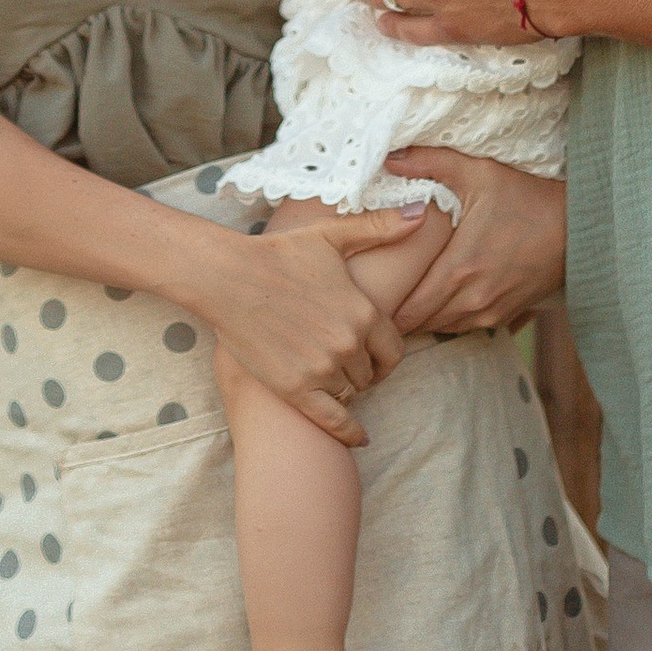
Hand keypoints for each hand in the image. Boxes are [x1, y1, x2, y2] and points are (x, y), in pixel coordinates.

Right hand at [198, 208, 427, 446]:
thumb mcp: (332, 236)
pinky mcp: (296, 390)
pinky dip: (349, 432)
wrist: (229, 278)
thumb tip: (422, 213)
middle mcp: (348, 344)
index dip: (386, 354)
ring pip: (352, 394)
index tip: (377, 355)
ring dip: (346, 389)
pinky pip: (334, 421)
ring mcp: (322, 370)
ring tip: (333, 380)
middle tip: (348, 364)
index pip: (394, 349)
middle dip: (363, 370)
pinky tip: (358, 437)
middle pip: (371, 374)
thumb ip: (380, 227)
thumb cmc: (280, 253)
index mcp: (363, 311)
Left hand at [382, 150, 567, 334]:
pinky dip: (449, 317)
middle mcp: (474, 299)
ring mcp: (493, 310)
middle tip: (378, 297)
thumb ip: (429, 163)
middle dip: (400, 315)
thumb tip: (389, 158)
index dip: (385, 309)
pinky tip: (440, 298)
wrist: (579, 225)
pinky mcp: (507, 314)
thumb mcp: (477, 171)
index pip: (410, 310)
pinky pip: (467, 326)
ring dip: (425, 317)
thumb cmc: (527, 196)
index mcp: (460, 269)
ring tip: (404, 297)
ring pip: (444, 328)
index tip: (368, 295)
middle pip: (423, 324)